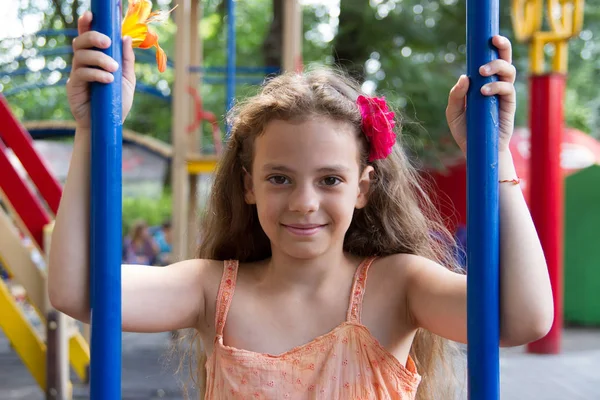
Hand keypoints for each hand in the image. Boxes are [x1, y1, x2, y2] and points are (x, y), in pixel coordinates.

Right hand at [67, 11, 135, 129]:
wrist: (108, 126)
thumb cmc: (117, 103)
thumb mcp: (127, 80)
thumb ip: (126, 60)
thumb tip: (126, 38)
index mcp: (95, 59)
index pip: (87, 37)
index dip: (86, 24)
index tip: (91, 15)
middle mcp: (83, 64)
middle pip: (80, 42)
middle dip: (93, 37)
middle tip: (108, 43)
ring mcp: (76, 74)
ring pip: (80, 55)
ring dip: (99, 58)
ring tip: (113, 69)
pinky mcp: (73, 87)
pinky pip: (81, 73)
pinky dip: (96, 73)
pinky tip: (108, 79)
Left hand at [446, 35, 516, 153]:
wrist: (477, 150)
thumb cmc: (466, 130)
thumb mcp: (453, 113)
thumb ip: (456, 96)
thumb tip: (464, 78)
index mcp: (482, 83)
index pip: (490, 59)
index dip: (493, 46)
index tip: (489, 36)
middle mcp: (495, 85)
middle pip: (505, 59)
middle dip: (502, 47)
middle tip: (493, 42)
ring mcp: (503, 94)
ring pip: (509, 71)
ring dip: (497, 66)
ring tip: (482, 73)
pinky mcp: (508, 105)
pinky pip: (508, 89)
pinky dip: (496, 86)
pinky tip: (484, 92)